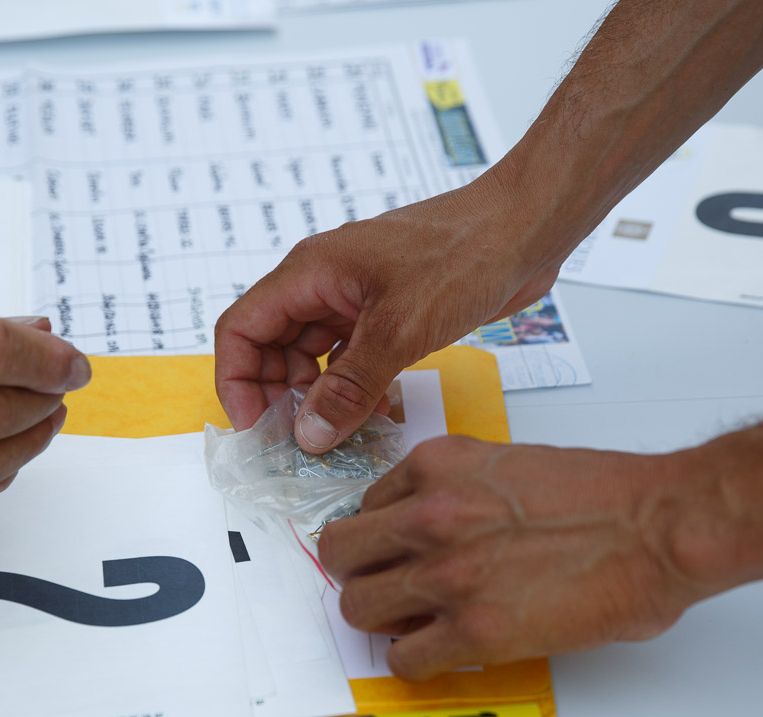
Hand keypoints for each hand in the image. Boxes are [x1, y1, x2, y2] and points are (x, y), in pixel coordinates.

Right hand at [214, 176, 557, 451]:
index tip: (254, 426)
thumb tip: (309, 433)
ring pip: (312, 356)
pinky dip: (352, 388)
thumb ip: (349, 387)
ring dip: (317, 396)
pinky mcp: (389, 312)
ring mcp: (357, 297)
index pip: (242, 328)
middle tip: (296, 441)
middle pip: (272, 345)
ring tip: (336, 434)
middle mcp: (325, 283)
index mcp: (310, 272)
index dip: (238, 381)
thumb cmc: (465, 254)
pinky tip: (370, 415)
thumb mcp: (398, 330)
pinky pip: (350, 357)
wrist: (525, 229)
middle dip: (276, 395)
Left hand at [318, 436, 718, 678]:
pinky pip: (404, 659)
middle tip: (390, 590)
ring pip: (357, 608)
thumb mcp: (510, 462)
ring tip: (416, 625)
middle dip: (362, 575)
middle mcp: (429, 516)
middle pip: (340, 555)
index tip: (397, 553)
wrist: (656, 527)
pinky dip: (417, 662)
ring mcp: (446, 576)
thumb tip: (439, 530)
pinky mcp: (473, 632)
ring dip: (383, 621)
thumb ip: (460, 490)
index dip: (382, 536)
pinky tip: (446, 652)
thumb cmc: (606, 496)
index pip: (366, 504)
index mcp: (438, 465)